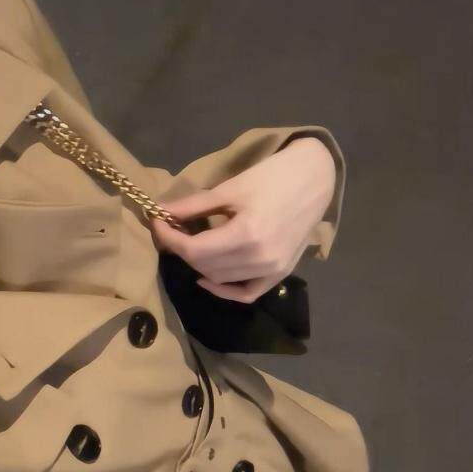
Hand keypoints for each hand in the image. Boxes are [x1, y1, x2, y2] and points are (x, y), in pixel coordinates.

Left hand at [149, 137, 335, 302]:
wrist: (314, 179)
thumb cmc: (273, 177)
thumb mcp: (230, 188)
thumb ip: (193, 205)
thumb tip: (159, 212)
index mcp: (247, 234)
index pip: (194, 249)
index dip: (169, 238)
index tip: (157, 223)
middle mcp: (260, 258)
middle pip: (205, 266)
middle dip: (182, 250)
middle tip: (172, 231)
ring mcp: (272, 270)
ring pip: (220, 279)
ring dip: (199, 265)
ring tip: (190, 245)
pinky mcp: (280, 274)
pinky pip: (246, 293)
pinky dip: (224, 290)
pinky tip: (207, 277)